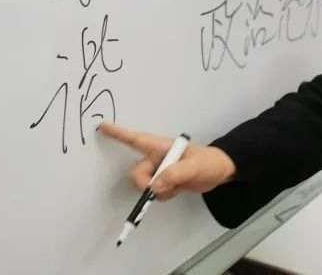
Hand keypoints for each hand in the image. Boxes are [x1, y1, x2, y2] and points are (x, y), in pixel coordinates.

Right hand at [99, 122, 236, 200]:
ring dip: (158, 191)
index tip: (101, 126)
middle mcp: (157, 158)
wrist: (220, 172)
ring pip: (144, 185)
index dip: (118, 133)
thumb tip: (153, 186)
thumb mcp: (195, 167)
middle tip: (162, 188)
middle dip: (145, 183)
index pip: (136, 139)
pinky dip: (163, 196)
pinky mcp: (164, 182)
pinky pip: (154, 193)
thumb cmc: (209, 162)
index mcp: (162, 147)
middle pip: (137, 173)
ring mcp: (160, 171)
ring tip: (177, 187)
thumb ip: (175, 174)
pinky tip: (177, 190)